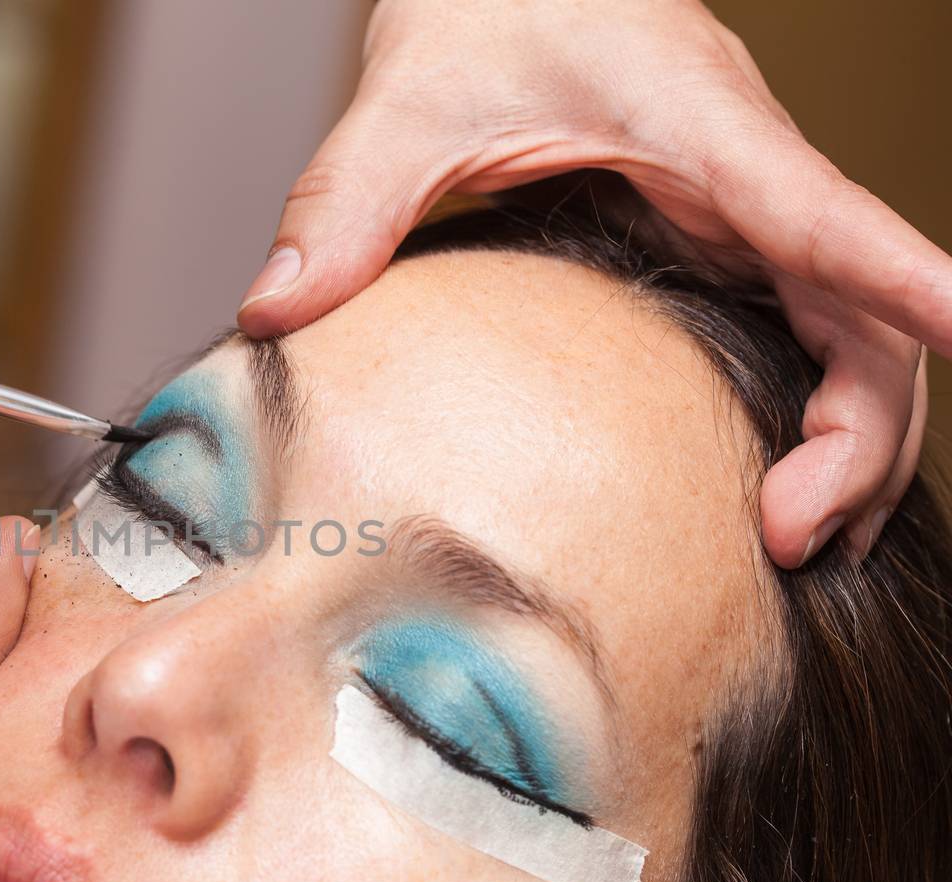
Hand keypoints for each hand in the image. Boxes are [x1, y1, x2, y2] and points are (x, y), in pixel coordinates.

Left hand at [238, 0, 944, 566]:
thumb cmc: (487, 8)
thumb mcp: (405, 104)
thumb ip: (344, 204)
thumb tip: (273, 309)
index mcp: (699, 133)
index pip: (823, 214)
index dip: (904, 278)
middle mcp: (751, 176)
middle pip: (869, 312)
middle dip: (860, 428)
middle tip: (789, 541)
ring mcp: (752, 210)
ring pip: (857, 332)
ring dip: (852, 436)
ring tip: (801, 547)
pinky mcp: (730, 237)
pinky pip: (813, 329)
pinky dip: (820, 411)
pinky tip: (778, 486)